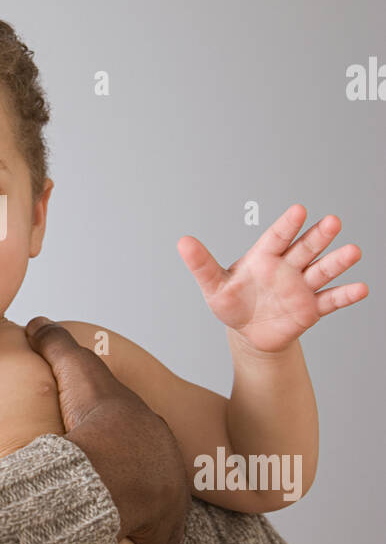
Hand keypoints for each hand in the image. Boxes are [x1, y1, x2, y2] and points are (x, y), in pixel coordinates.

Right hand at [25, 317, 188, 543]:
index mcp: (152, 435)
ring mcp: (167, 510)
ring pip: (150, 516)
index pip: (137, 438)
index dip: (118, 442)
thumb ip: (58, 344)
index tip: (100, 451)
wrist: (114, 478)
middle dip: (129, 483)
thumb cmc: (98, 423)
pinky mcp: (158, 542)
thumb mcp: (77, 372)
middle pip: (147, 478)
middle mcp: (166, 471)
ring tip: (103, 530)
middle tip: (99, 492)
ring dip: (133, 522)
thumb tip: (37, 322)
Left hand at [178, 204, 367, 353]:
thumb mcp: (213, 286)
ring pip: (321, 270)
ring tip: (353, 252)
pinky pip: (331, 300)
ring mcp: (301, 287)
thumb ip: (202, 264)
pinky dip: (345, 295)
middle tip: (333, 222)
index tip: (300, 210)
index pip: (277, 237)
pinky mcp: (311, 308)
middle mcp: (287, 267)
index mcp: (263, 257)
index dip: (288, 225)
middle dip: (318, 236)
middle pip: (305, 248)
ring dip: (337, 262)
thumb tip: (182, 242)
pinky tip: (361, 288)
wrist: (249, 334)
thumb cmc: (232, 303)